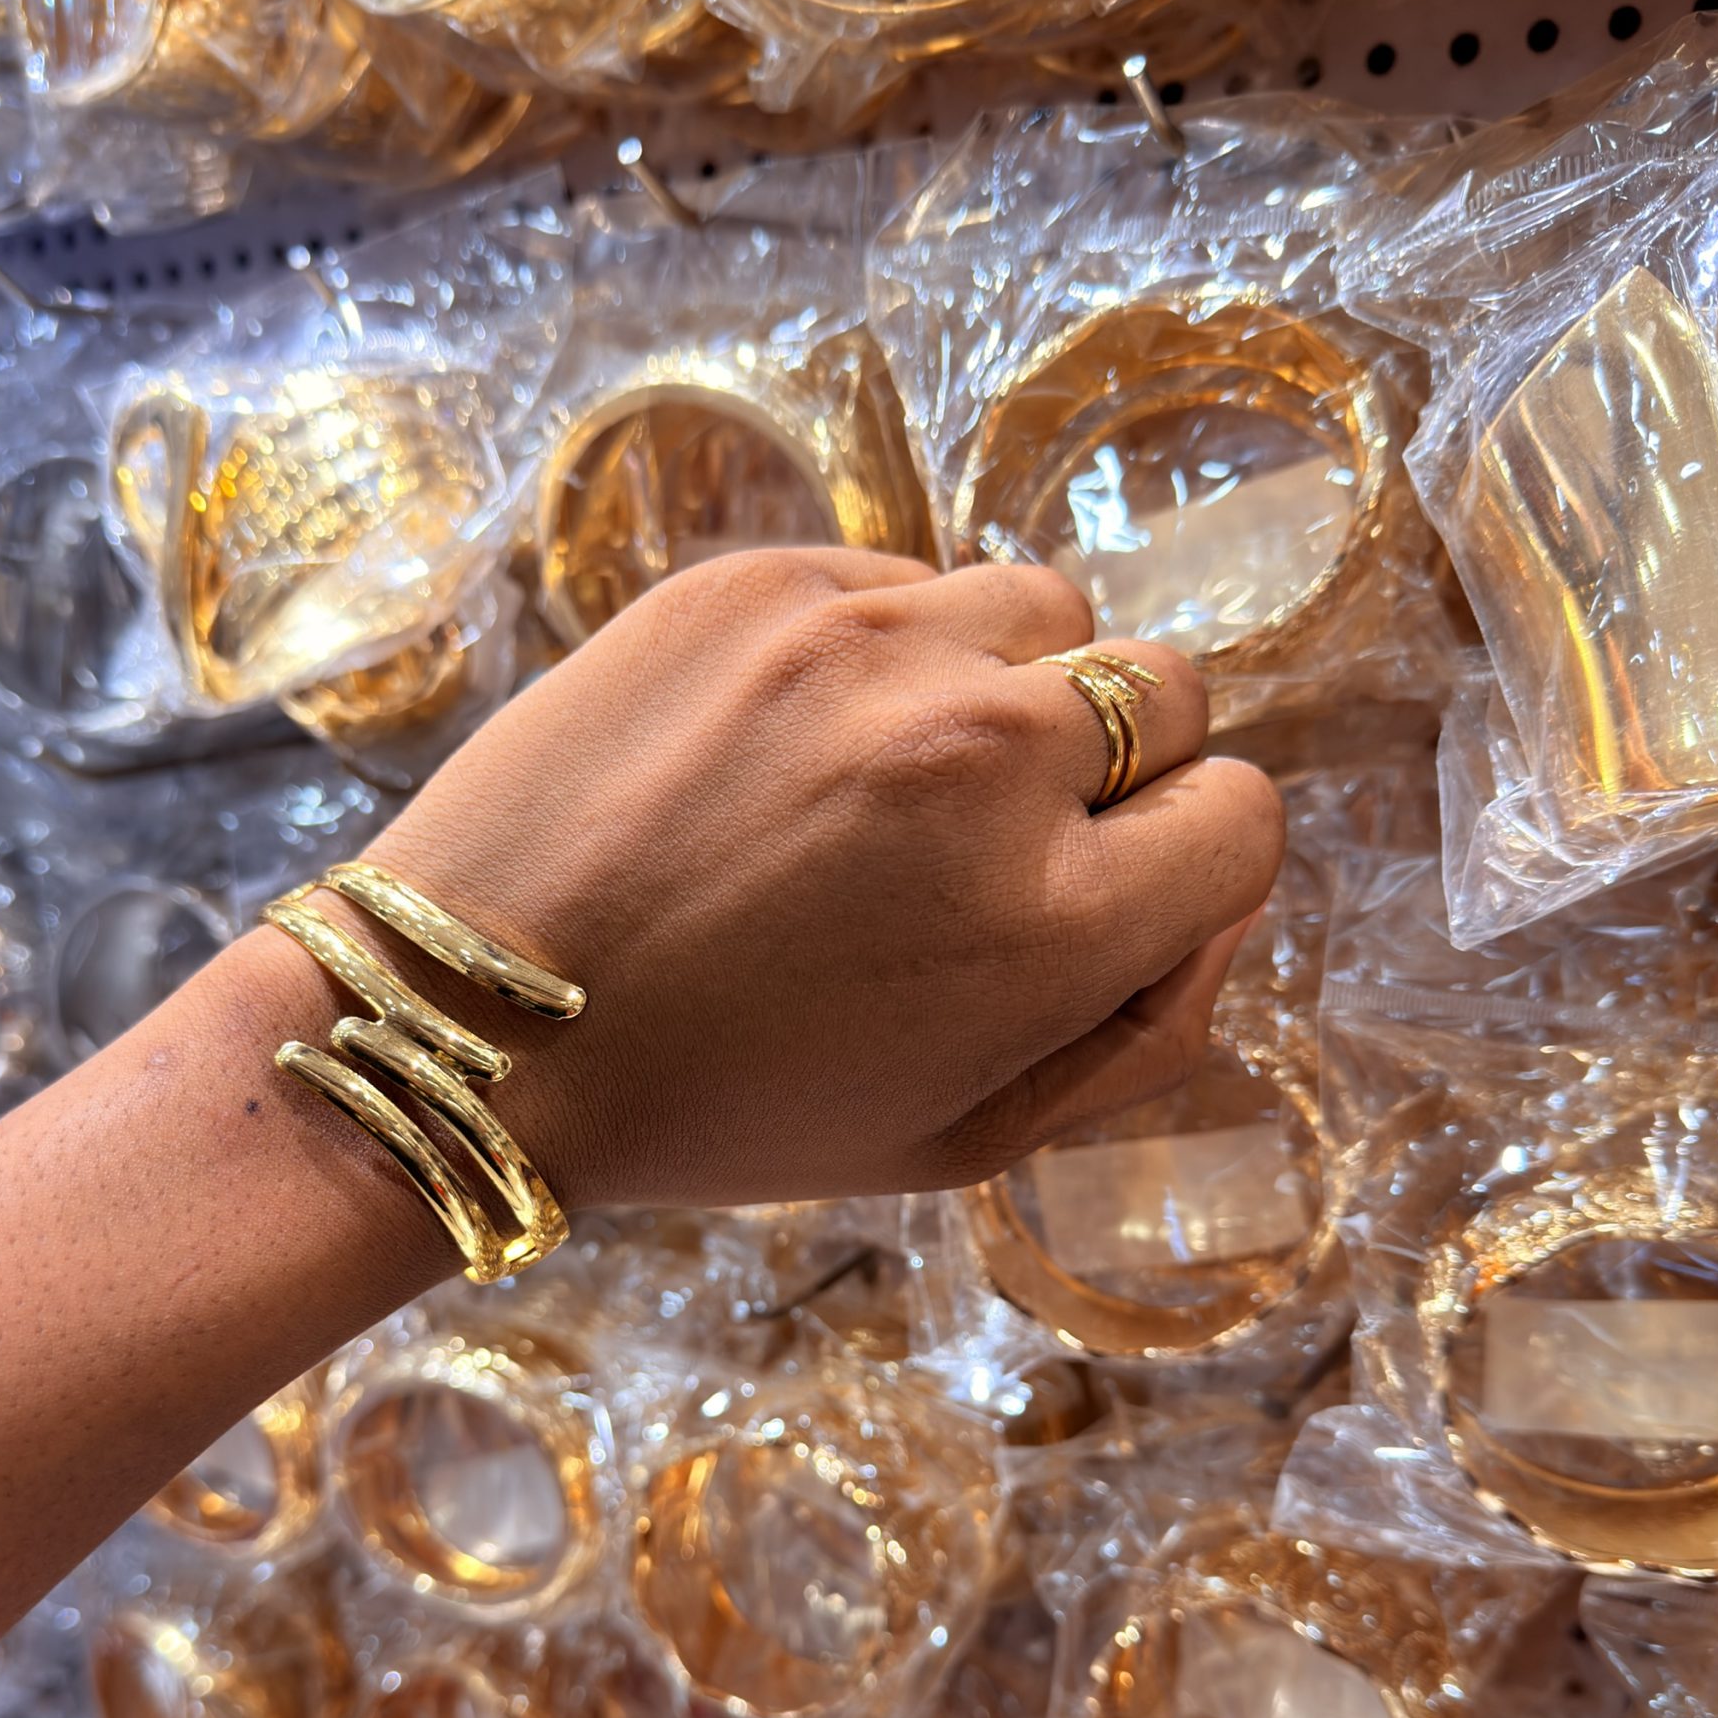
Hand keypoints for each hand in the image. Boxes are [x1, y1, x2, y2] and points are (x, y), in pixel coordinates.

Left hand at [305, 548, 1283, 1210]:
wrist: (473, 1021)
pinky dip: (885, 648)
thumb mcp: (959, 1140)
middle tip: (980, 843)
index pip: (1244, 818)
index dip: (1181, 867)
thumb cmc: (724, 1104)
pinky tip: (791, 738)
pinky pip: (907, 577)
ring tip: (888, 775)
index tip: (1093, 895)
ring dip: (1004, 684)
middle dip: (1107, 770)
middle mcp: (986, 757)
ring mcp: (868, 646)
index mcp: (1050, 923)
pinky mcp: (762, 581)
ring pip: (1045, 607)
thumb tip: (1221, 901)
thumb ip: (1139, 1034)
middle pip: (1164, 691)